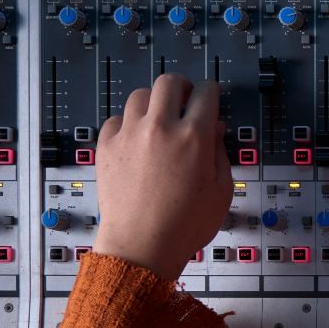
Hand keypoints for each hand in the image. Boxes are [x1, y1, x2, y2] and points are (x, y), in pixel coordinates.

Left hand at [93, 75, 231, 280]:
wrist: (141, 245)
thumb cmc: (184, 225)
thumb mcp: (221, 190)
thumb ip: (220, 153)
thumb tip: (214, 129)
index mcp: (193, 137)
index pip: (205, 93)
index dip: (211, 91)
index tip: (211, 96)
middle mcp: (159, 128)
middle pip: (168, 82)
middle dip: (182, 86)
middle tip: (184, 99)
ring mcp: (129, 135)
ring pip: (139, 95)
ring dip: (153, 103)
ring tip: (158, 120)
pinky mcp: (106, 147)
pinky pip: (115, 119)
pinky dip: (127, 123)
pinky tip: (136, 139)